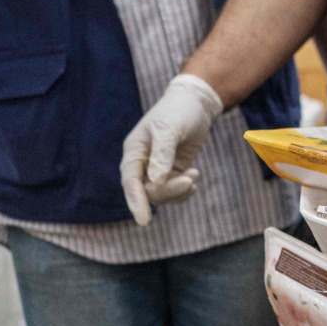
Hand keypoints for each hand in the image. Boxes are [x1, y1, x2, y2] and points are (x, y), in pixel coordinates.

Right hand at [120, 74, 222, 225]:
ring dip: (179, 190)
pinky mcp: (172, 172)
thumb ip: (162, 154)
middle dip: (169, 191)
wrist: (196, 104)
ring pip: (162, 195)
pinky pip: (174, 191)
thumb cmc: (178, 111)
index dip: (135, 202)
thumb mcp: (169, 129)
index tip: (144, 221)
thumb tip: (156, 181)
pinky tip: (195, 175)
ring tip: (194, 175)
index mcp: (134, 151)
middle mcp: (142, 163)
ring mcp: (157, 170)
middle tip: (190, 178)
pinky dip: (185, 189)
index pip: (130, 182)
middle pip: (148, 192)